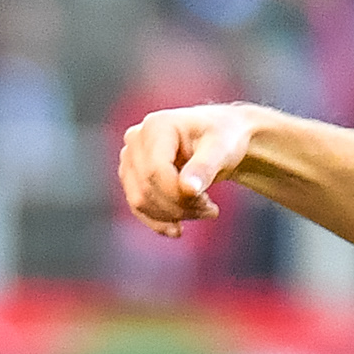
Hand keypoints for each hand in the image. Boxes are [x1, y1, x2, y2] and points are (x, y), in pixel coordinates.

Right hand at [115, 103, 262, 236]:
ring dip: (172, 215)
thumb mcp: (221, 148)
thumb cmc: (223, 138)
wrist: (220, 140)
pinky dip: (159, 221)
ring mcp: (130, 159)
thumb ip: (204, 167)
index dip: (178, 194)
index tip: (209, 204)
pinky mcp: (131, 177)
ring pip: (140, 201)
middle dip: (179, 206)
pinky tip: (179, 228)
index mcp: (156, 125)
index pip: (155, 170)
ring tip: (203, 212)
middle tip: (210, 210)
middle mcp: (136, 140)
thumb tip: (188, 189)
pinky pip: (138, 207)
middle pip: (147, 188)